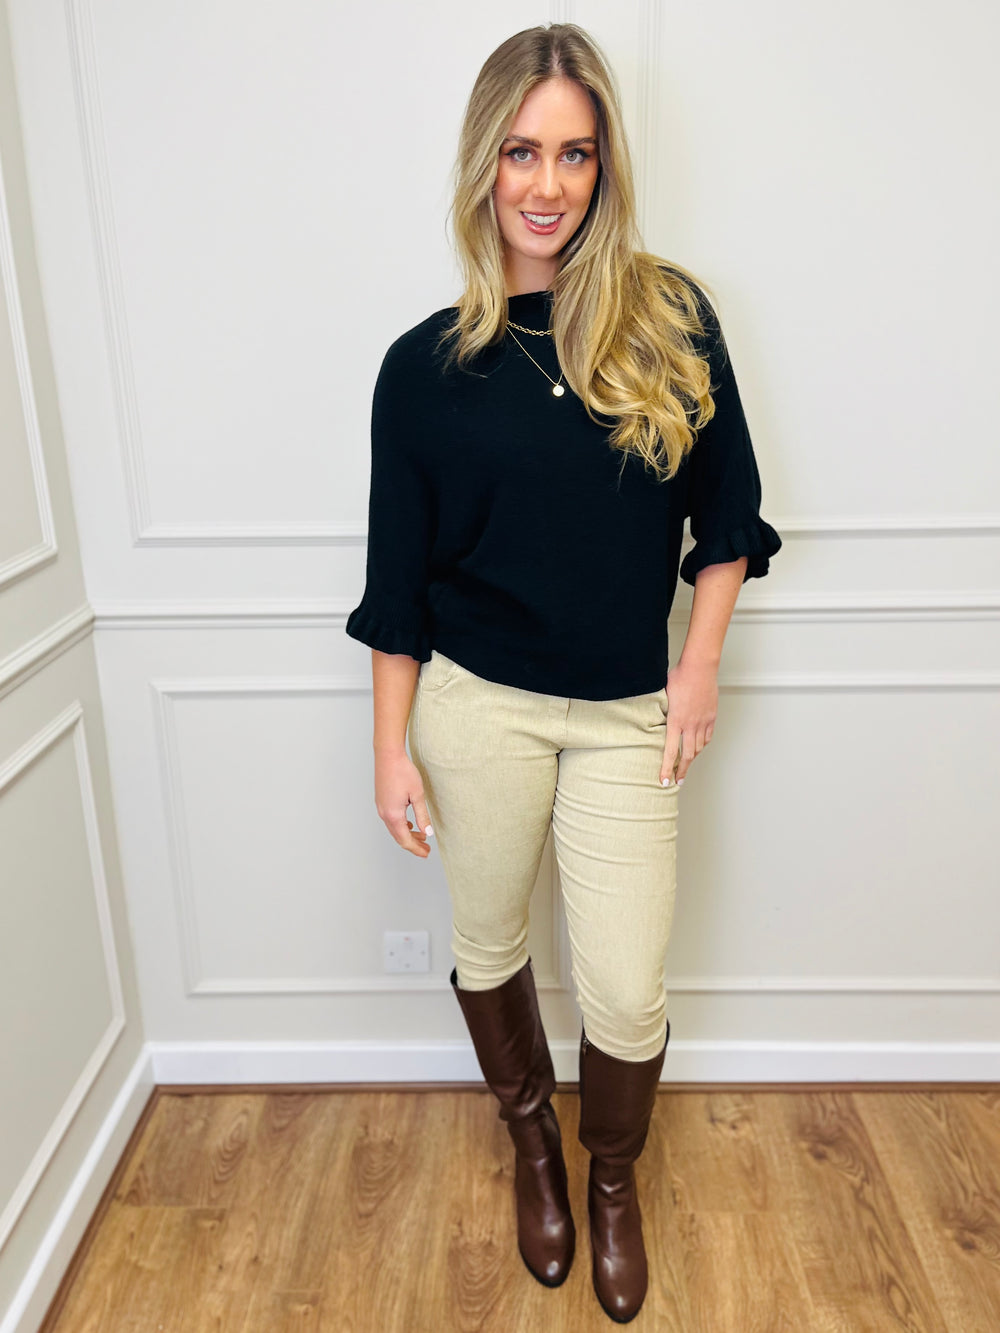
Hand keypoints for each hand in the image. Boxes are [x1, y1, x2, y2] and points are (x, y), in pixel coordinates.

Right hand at [374, 749, 434, 856]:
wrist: (388, 756)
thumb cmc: (403, 772)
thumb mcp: (418, 795)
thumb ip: (422, 816)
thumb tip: (427, 833)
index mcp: (394, 815)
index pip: (405, 840)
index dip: (416, 849)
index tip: (426, 854)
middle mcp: (384, 814)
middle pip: (399, 837)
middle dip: (413, 845)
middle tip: (426, 850)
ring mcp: (381, 808)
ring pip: (394, 829)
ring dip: (407, 835)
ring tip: (422, 838)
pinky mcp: (381, 801)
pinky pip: (391, 820)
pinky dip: (401, 826)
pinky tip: (410, 824)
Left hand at [660, 659, 717, 785]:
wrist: (699, 668)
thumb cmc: (679, 677)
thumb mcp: (663, 696)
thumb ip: (661, 711)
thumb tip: (653, 719)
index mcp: (675, 721)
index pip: (670, 751)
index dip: (666, 768)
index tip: (664, 781)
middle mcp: (690, 724)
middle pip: (687, 755)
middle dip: (681, 771)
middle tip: (677, 782)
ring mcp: (703, 721)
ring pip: (698, 747)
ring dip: (691, 759)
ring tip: (685, 766)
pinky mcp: (711, 717)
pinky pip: (707, 737)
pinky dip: (702, 745)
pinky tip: (697, 748)